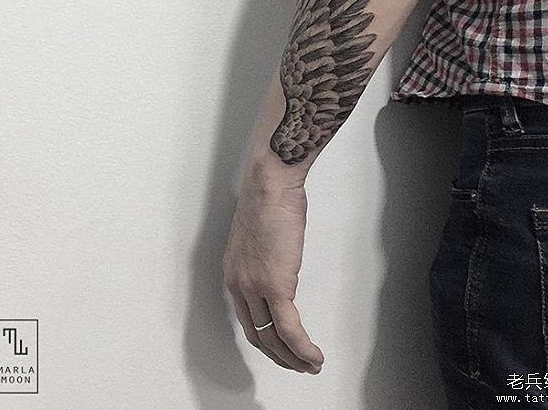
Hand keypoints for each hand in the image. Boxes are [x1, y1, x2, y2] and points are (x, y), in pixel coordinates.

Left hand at [222, 163, 324, 373]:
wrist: (270, 183)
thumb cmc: (268, 197)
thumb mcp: (260, 233)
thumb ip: (266, 255)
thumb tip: (280, 261)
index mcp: (234, 271)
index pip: (247, 316)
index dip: (265, 336)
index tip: (280, 344)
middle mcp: (239, 283)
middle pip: (257, 334)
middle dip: (278, 355)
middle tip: (295, 363)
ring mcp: (255, 286)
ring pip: (274, 338)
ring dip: (293, 358)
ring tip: (309, 365)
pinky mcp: (275, 285)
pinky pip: (290, 329)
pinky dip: (303, 348)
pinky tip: (314, 356)